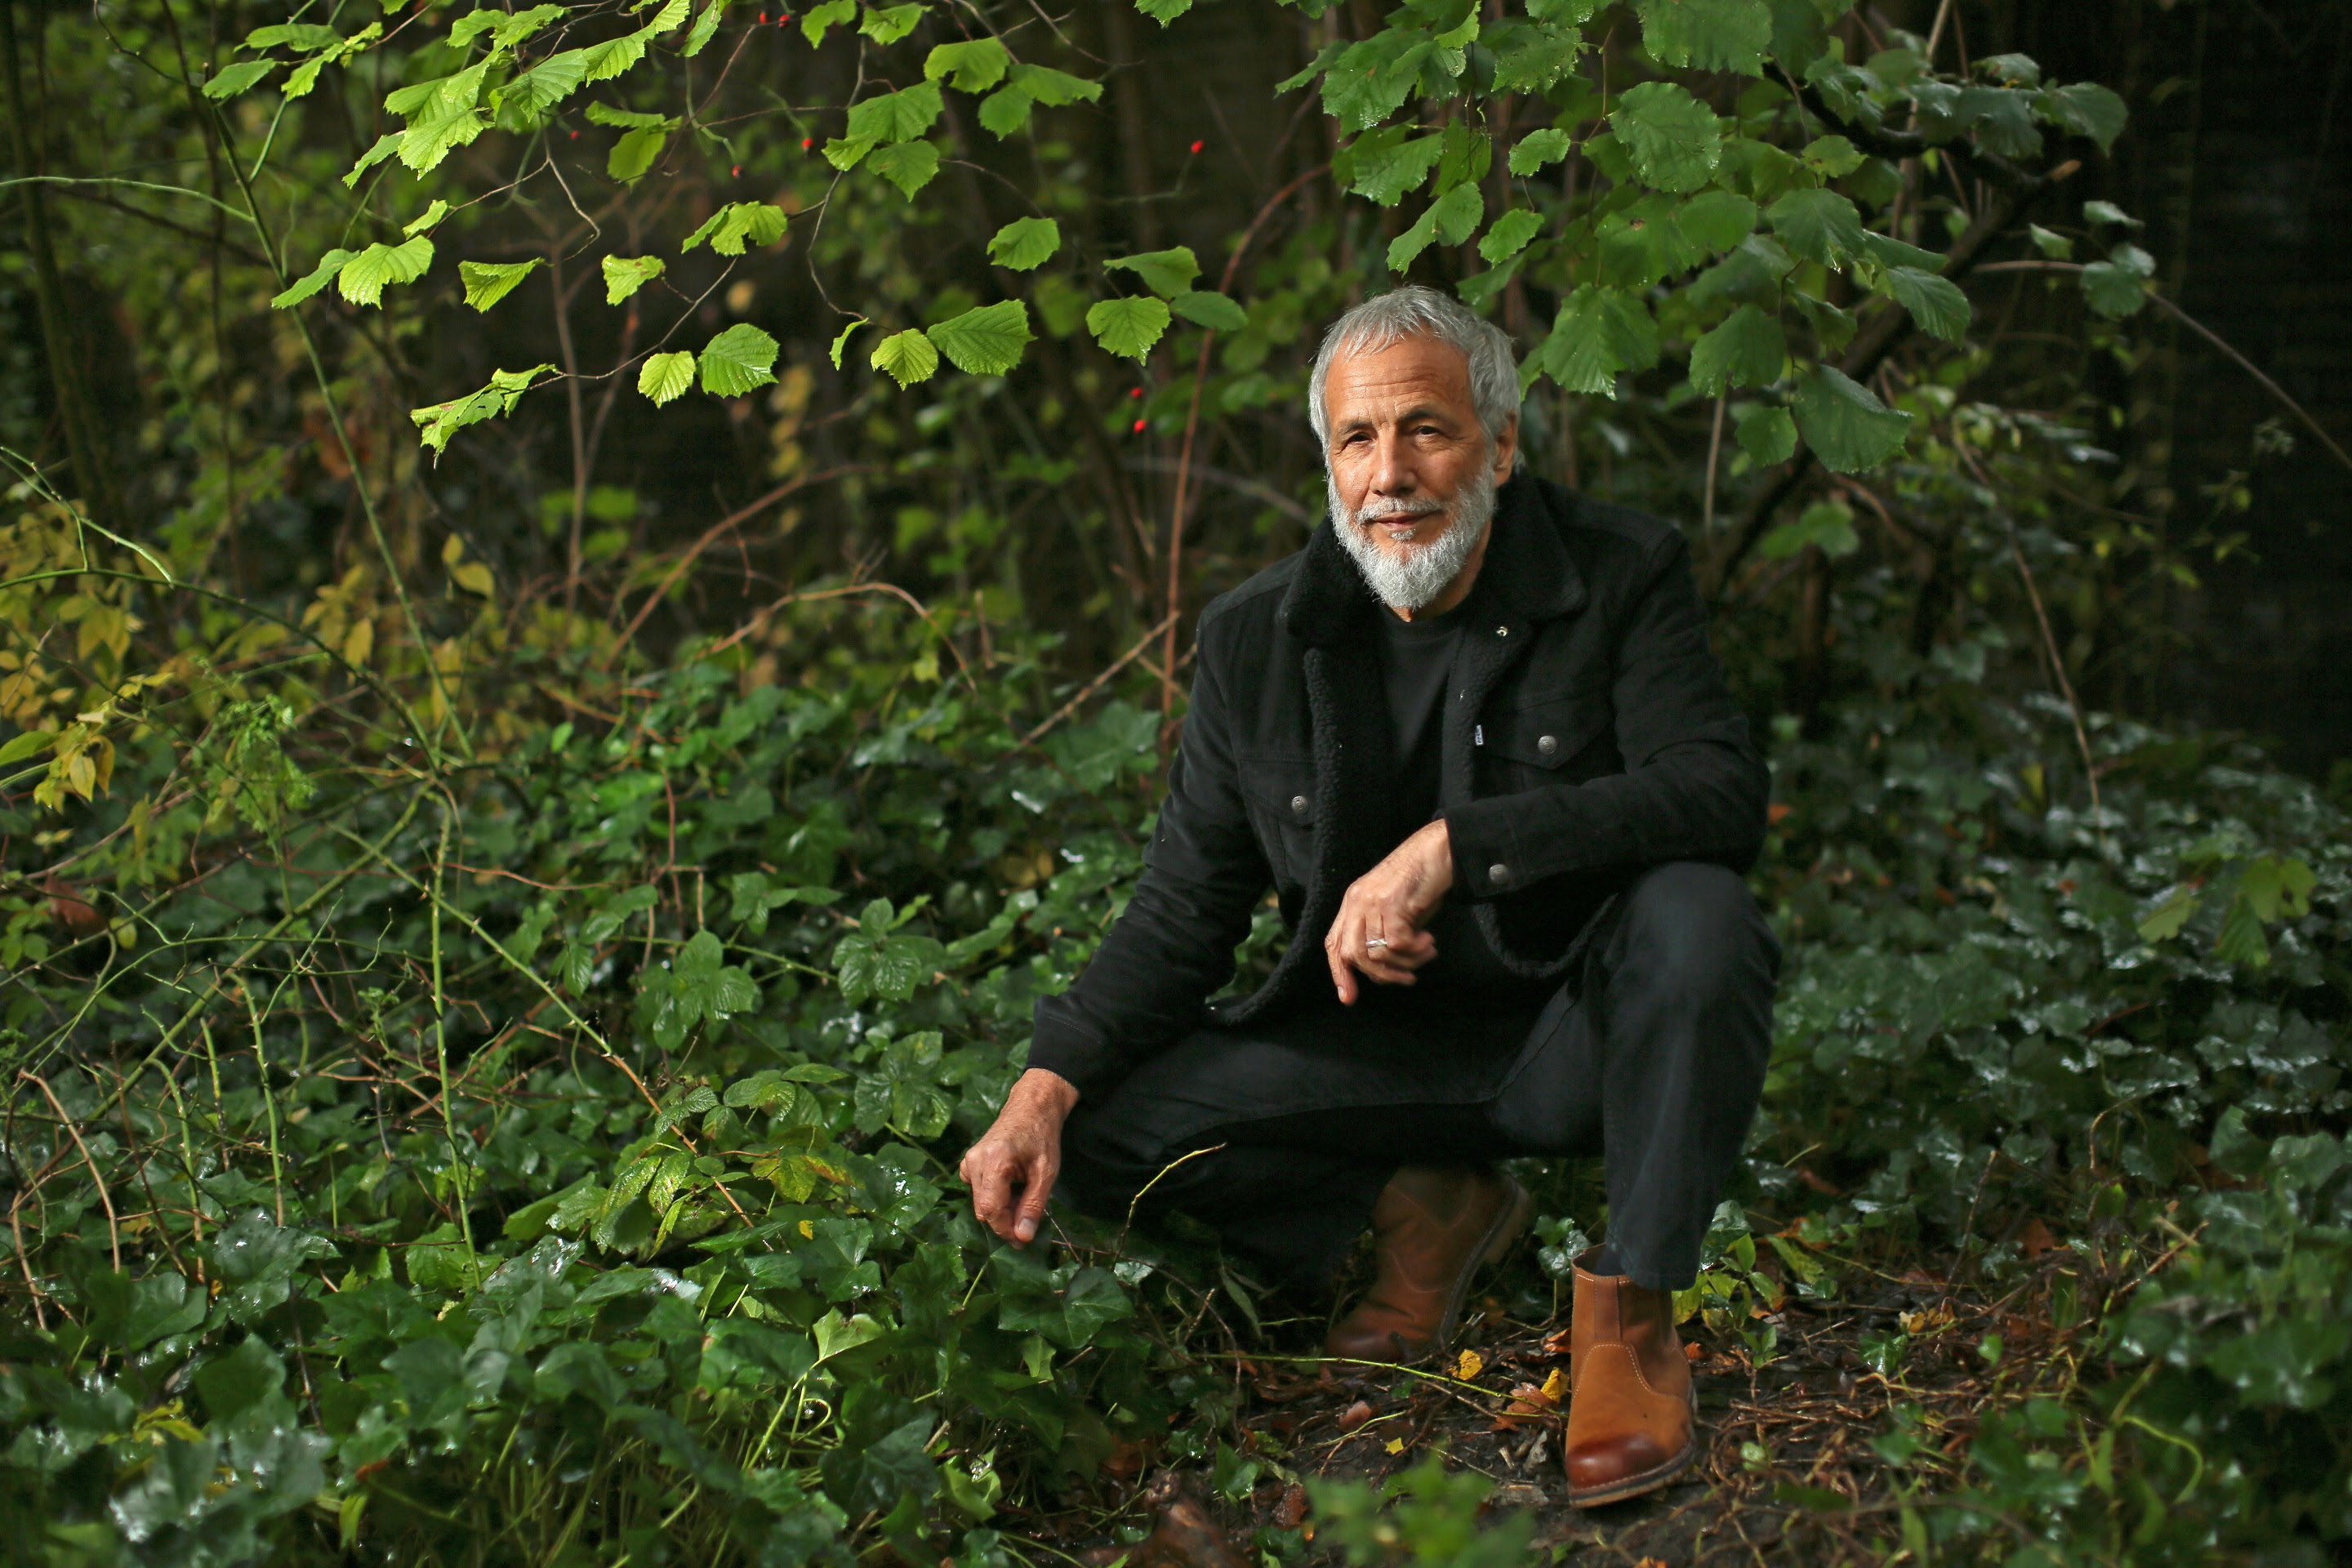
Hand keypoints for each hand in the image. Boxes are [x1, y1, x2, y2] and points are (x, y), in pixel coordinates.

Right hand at [961, 1067, 1079, 1244]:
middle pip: (983, 1209)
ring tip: (1023, 1199)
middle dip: (1005, 1222)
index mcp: (994, 1161)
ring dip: (1001, 1210)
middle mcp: (974, 1161)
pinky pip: (978, 1192)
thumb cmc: (1042, 1136)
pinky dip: (994, 1198)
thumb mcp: (1046, 1172)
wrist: (1030, 1108)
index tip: (1023, 1240)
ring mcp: (968, 1161)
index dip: (1006, 1229)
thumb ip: (1033, 1205)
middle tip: (1028, 1221)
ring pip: (980, 1203)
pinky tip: (1011, 1188)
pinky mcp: (968, 1163)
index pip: (991, 1209)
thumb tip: (1022, 1237)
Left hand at [1324, 818, 1454, 1004]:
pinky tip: (1430, 943)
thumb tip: (1382, 971)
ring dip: (1405, 962)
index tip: (1348, 998)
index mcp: (1353, 903)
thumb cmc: (1422, 880)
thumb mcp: (1396, 909)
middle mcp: (1357, 901)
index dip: (1339, 972)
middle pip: (1352, 954)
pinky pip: (1396, 943)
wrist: (1439, 849)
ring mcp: (1371, 900)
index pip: (1334, 943)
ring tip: (1426, 954)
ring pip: (1376, 952)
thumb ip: (1384, 933)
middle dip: (1380, 975)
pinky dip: (1415, 950)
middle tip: (1407, 978)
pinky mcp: (1391, 902)